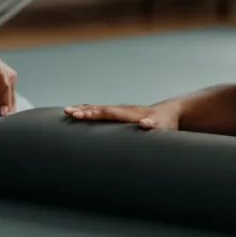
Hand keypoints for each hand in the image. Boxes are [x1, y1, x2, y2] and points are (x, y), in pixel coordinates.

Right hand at [63, 102, 180, 129]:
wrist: (169, 112)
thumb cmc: (166, 124)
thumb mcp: (164, 128)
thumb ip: (155, 127)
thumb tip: (146, 124)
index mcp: (132, 114)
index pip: (111, 113)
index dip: (96, 114)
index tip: (82, 115)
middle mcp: (124, 109)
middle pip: (101, 109)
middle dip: (84, 111)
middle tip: (68, 112)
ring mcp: (120, 109)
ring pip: (98, 107)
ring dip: (83, 108)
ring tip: (66, 111)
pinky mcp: (119, 112)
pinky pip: (100, 110)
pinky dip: (87, 109)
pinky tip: (76, 111)